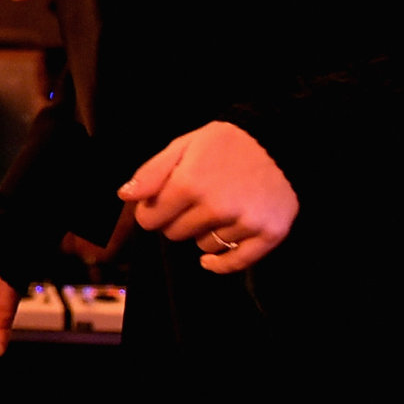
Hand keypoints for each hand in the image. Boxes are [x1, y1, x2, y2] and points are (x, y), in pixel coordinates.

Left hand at [118, 119, 296, 273]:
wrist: (278, 139)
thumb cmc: (224, 142)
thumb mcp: (183, 146)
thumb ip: (152, 173)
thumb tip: (125, 196)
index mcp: (189, 184)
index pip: (149, 220)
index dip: (150, 211)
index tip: (159, 204)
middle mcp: (216, 207)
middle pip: (175, 234)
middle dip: (176, 220)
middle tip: (191, 202)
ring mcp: (244, 223)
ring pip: (203, 247)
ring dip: (203, 233)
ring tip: (216, 209)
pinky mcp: (269, 234)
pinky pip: (235, 263)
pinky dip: (219, 264)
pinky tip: (209, 261)